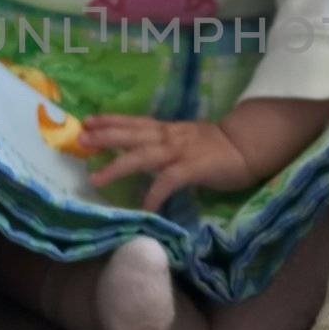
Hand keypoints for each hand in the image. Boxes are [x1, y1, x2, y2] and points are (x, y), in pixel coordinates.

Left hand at [79, 114, 259, 214]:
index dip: (110, 120)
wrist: (247, 146)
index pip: (134, 121)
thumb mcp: (186, 139)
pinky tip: (144, 209)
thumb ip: (164, 145)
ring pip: (143, 156)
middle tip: (80, 140)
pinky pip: (169, 182)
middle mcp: (169, 137)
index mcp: (168, 129)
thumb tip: (141, 153)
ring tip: (96, 178)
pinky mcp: (194, 168)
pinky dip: (154, 194)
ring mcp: (181, 152)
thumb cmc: (217, 146)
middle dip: (105, 137)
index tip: (87, 121)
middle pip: (132, 134)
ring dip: (118, 166)